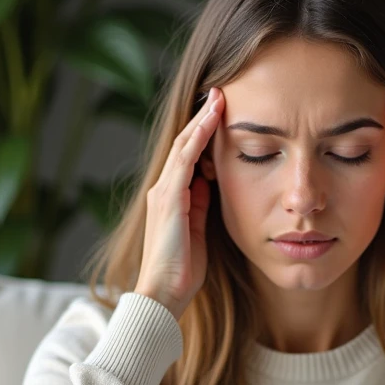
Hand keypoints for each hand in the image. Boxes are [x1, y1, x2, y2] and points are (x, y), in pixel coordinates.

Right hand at [135, 87, 221, 319]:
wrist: (163, 292)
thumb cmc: (182, 269)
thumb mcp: (198, 230)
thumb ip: (201, 205)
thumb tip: (212, 183)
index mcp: (172, 197)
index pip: (189, 156)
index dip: (204, 132)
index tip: (221, 111)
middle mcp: (163, 188)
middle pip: (185, 143)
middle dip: (203, 117)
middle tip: (220, 92)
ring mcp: (164, 191)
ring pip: (184, 145)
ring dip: (202, 120)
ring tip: (218, 97)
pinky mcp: (168, 198)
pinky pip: (185, 160)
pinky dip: (198, 138)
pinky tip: (211, 120)